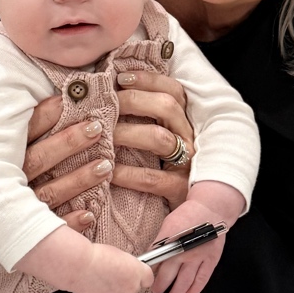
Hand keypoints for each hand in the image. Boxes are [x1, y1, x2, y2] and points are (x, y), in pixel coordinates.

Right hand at [0, 96, 106, 262]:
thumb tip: (16, 98)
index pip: (20, 132)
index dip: (45, 116)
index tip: (68, 100)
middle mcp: (2, 180)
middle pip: (40, 159)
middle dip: (69, 142)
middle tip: (96, 127)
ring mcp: (11, 208)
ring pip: (49, 192)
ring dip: (78, 180)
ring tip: (104, 165)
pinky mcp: (17, 232)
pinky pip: (48, 227)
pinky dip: (69, 222)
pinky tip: (89, 212)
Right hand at [68, 242, 155, 292]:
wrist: (78, 266)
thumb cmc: (94, 255)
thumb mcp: (117, 254)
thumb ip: (127, 265)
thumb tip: (125, 270)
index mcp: (138, 272)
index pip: (147, 279)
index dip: (138, 277)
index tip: (132, 276)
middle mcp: (133, 288)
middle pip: (132, 290)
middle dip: (123, 286)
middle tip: (108, 278)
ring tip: (99, 285)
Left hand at [112, 66, 194, 208]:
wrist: (180, 214)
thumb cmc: (154, 167)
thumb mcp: (151, 138)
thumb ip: (139, 116)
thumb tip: (108, 89)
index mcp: (184, 122)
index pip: (173, 90)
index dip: (148, 80)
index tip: (120, 78)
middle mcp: (189, 139)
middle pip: (168, 107)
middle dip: (134, 101)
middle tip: (105, 104)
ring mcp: (187, 165)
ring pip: (160, 139)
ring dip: (128, 133)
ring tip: (103, 135)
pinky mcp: (180, 191)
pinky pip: (153, 179)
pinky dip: (128, 173)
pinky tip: (109, 171)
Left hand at [151, 183, 244, 292]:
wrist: (210, 208)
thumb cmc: (188, 214)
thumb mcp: (169, 223)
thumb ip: (160, 240)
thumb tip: (150, 255)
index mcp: (172, 241)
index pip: (157, 261)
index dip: (151, 272)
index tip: (145, 278)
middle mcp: (184, 251)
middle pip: (169, 274)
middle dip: (161, 285)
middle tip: (156, 291)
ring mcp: (199, 256)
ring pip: (186, 280)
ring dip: (177, 292)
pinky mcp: (211, 259)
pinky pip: (203, 278)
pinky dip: (196, 288)